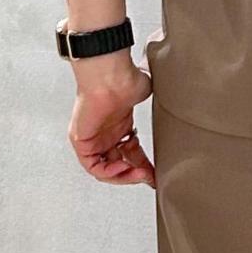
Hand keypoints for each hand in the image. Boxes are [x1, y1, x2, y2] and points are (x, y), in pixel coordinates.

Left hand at [67, 55, 156, 187]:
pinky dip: (109, 172)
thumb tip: (170, 109)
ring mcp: (93, 137)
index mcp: (118, 124)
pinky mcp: (82, 141)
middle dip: (135, 174)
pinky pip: (93, 166)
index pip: (130, 153)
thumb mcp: (146, 99)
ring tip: (140, 175)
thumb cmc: (125, 78)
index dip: (143, 165)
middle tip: (149, 177)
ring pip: (104, 169)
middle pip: (118, 163)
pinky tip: (124, 168)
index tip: (155, 173)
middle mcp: (104, 132)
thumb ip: (154, 106)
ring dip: (124, 176)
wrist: (111, 75)